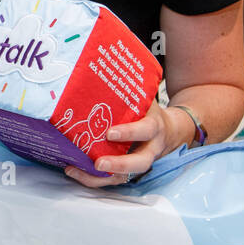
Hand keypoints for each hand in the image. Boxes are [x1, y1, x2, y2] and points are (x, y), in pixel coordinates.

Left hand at [62, 101, 188, 188]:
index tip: (110, 133)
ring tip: (75, 170)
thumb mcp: (144, 99)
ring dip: (100, 177)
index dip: (129, 132)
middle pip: (140, 163)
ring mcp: (139, 161)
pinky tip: (74, 171)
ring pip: (124, 177)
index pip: (145, 130)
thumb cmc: (149, 112)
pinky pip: (113, 179)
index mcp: (154, 126)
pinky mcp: (128, 171)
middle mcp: (150, 148)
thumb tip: (101, 65)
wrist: (169, 131)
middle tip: (98, 163)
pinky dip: (93, 179)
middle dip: (119, 164)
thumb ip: (130, 91)